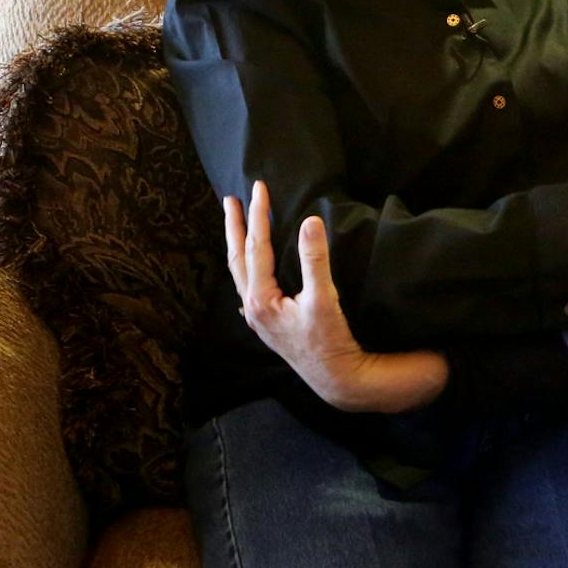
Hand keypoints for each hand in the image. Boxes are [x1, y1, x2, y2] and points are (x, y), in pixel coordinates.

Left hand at [224, 181, 448, 413]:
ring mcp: (259, 317)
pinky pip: (249, 286)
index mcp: (261, 299)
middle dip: (235, 227)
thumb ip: (316, 259)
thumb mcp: (325, 299)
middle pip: (237, 258)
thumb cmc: (330, 341)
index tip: (260, 188)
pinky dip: (247, 266)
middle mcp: (253, 308)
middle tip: (230, 199)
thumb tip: (310, 221)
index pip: (256, 246)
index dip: (258, 215)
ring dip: (238, 245)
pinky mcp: (269, 323)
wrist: (337, 379)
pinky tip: (250, 268)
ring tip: (236, 223)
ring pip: (241, 273)